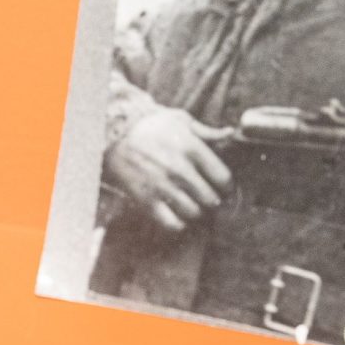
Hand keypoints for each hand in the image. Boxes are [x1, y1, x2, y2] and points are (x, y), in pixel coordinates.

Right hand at [104, 105, 230, 232]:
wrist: (114, 135)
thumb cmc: (151, 127)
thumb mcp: (180, 120)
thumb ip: (206, 131)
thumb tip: (230, 133)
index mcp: (191, 148)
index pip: (223, 178)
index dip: (227, 186)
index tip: (222, 187)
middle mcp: (179, 169)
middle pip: (210, 199)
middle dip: (212, 200)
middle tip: (208, 198)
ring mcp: (162, 186)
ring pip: (193, 213)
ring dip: (196, 212)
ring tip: (192, 206)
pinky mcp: (146, 200)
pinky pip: (171, 223)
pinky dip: (178, 224)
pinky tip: (177, 216)